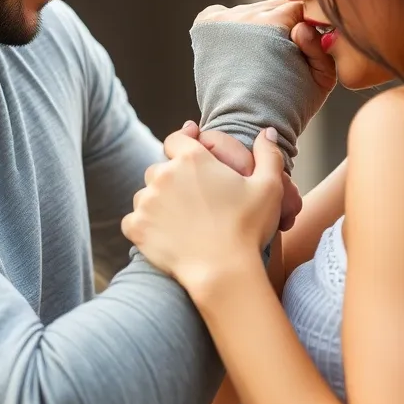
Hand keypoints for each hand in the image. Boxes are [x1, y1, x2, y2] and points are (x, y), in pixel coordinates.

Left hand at [122, 128, 284, 293]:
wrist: (223, 272)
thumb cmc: (248, 227)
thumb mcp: (269, 187)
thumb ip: (268, 155)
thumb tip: (268, 132)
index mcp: (192, 158)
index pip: (176, 139)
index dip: (183, 140)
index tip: (189, 146)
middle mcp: (163, 174)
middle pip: (160, 169)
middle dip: (172, 178)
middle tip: (192, 198)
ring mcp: (146, 201)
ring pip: (146, 195)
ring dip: (158, 202)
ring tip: (180, 220)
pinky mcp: (136, 226)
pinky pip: (134, 219)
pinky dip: (145, 225)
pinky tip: (164, 235)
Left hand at [195, 0, 336, 117]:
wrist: (244, 126)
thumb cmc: (289, 106)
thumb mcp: (323, 78)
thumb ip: (321, 45)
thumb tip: (303, 26)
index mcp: (275, 22)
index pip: (299, 7)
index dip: (306, 25)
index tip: (302, 46)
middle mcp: (246, 14)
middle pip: (274, 6)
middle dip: (282, 24)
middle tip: (281, 55)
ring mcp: (222, 17)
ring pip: (252, 10)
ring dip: (259, 26)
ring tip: (260, 58)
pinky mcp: (205, 23)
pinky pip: (224, 13)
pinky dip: (233, 26)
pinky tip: (239, 51)